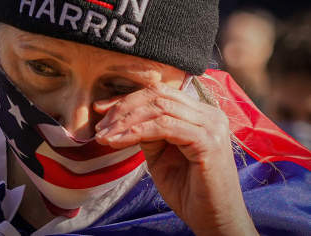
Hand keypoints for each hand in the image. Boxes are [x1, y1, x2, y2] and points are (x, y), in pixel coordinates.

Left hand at [94, 82, 257, 235]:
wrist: (213, 220)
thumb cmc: (187, 190)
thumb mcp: (160, 154)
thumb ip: (147, 131)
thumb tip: (121, 116)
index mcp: (200, 113)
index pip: (159, 93)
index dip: (127, 99)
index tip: (100, 110)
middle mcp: (209, 114)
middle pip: (158, 95)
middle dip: (123, 108)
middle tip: (100, 126)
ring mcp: (211, 125)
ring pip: (159, 108)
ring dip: (126, 121)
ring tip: (105, 136)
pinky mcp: (208, 141)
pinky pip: (165, 127)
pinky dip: (138, 131)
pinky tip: (119, 141)